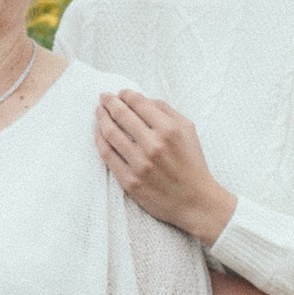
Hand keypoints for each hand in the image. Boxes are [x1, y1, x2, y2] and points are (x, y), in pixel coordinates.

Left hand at [94, 89, 235, 244]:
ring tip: (98, 112)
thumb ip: (166, 110)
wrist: (195, 201)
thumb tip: (143, 99)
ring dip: (101, 118)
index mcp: (169, 129)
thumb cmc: (192, 163)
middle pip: (121, 115)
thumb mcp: (188, 130)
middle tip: (104, 97)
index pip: (139, 103)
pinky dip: (100, 141)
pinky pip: (107, 156)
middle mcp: (153, 145)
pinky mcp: (130, 181)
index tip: (120, 93)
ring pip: (110, 133)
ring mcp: (140, 164)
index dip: (125, 94)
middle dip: (109, 102)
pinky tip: (99, 134)